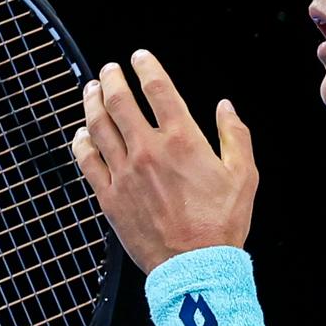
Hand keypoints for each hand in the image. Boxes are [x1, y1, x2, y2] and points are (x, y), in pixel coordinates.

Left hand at [69, 49, 256, 273]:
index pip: (158, 89)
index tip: (140, 58)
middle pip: (120, 101)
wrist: (195, 266)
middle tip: (110, 70)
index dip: (147, 67)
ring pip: (99, 126)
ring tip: (91, 90)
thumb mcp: (244, 175)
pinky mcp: (109, 196)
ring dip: (92, 102)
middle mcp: (148, 150)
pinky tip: (82, 134)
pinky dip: (81, 142)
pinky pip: (87, 161)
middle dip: (112, 79)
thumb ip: (235, 136)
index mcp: (182, 140)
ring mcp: (124, 173)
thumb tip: (226, 108)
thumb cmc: (221, 224)